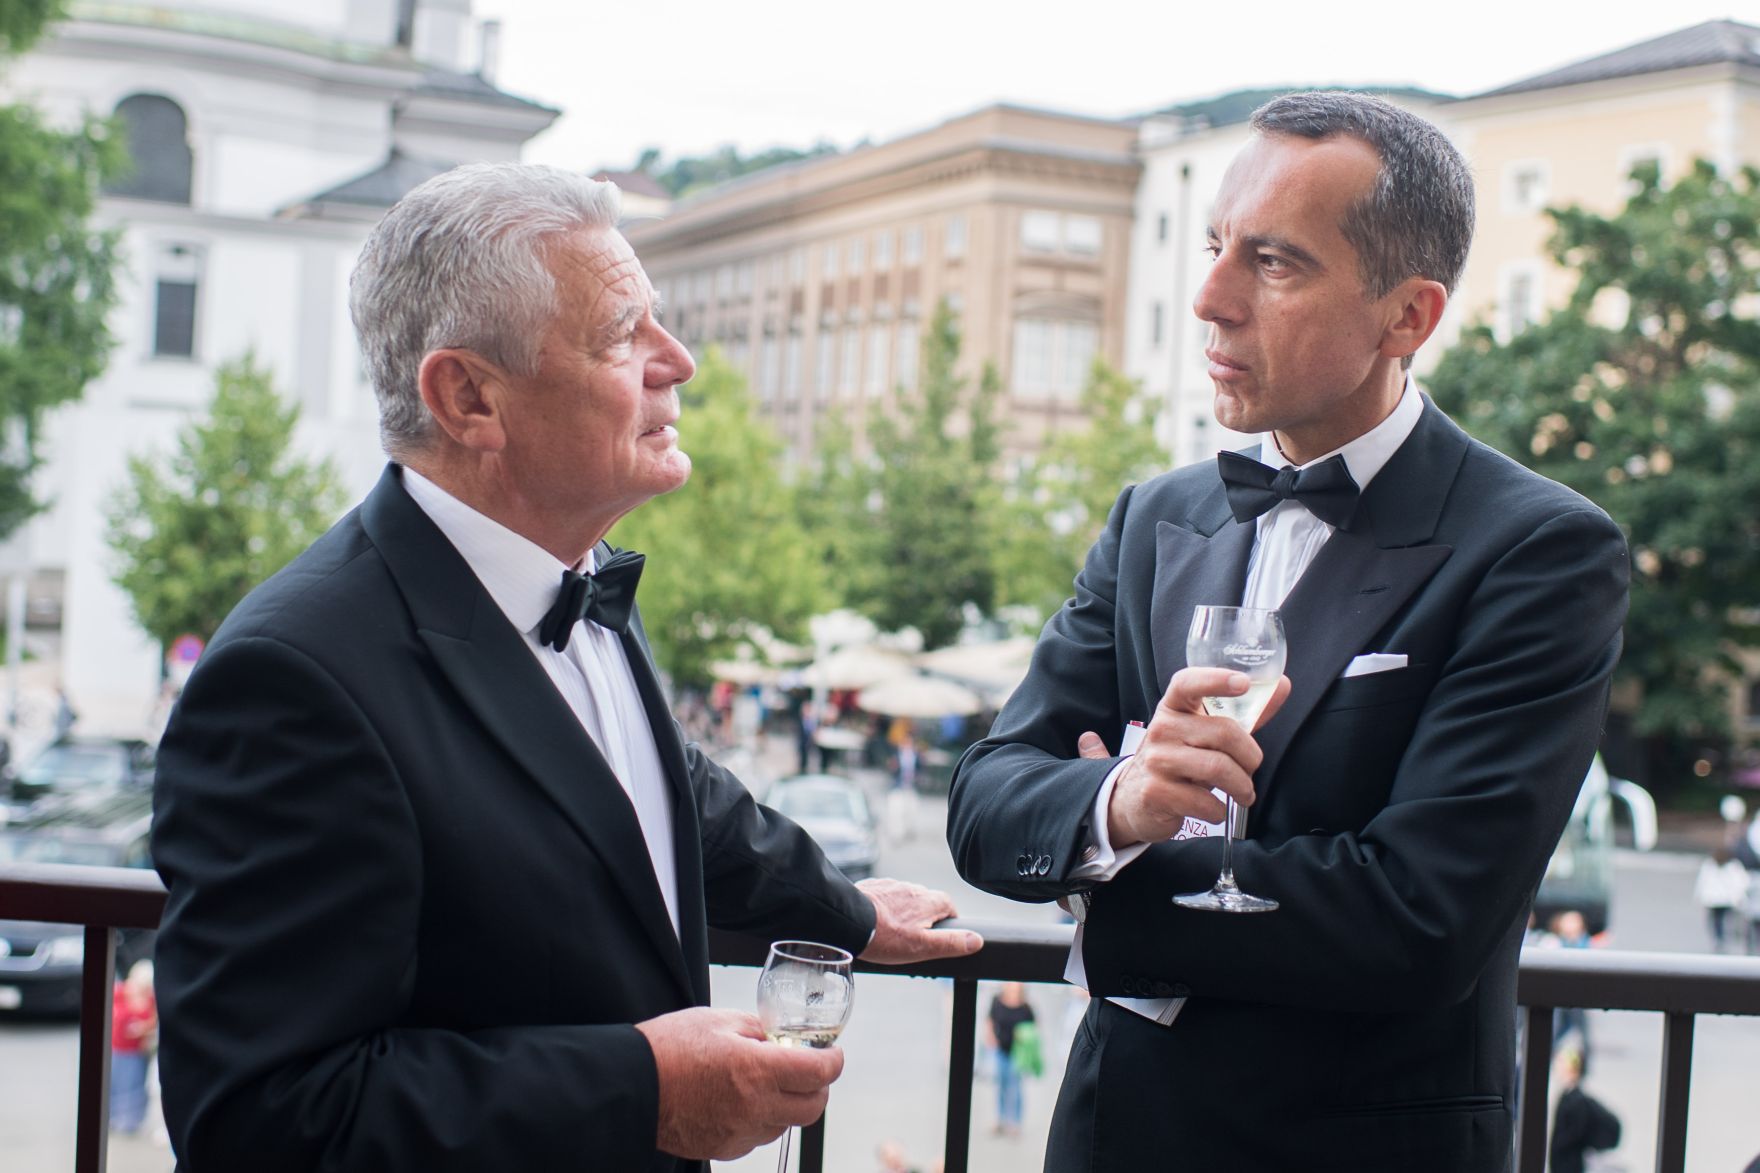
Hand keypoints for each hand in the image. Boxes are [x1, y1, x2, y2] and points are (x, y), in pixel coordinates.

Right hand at [635, 1006, 843, 1160]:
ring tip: (764, 1083)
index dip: (833, 1061)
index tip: (832, 1054)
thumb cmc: (669, 1048)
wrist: (632, 1084)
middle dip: (817, 1087)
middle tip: (807, 1070)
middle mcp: (754, 1108)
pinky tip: (741, 1100)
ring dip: (787, 1105)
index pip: (819, 1073)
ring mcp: (740, 1134)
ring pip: (786, 1125)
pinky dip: (761, 1120)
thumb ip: (759, 1030)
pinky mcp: (724, 1149)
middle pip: (813, 1108)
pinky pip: (758, 1137)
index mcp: (757, 1070)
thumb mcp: (719, 1021)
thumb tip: (781, 1039)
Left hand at [855, 877, 982, 962]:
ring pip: (904, 899)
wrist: (847, 921)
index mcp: (928, 900)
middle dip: (924, 918)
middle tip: (914, 940)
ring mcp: (891, 885)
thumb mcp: (923, 947)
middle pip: (926, 902)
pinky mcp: (871, 887)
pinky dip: (884, 909)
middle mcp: (912, 887)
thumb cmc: (885, 937)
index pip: (949, 906)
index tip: (941, 936)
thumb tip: (976, 940)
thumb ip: (951, 942)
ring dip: (903, 913)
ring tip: (892, 934)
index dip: (948, 922)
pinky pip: (884, 898)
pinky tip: (875, 924)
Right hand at [1093, 667, 1290, 849]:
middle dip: (1251, 757)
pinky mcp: (1156, 792)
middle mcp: (1162, 728)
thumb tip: (1281, 685)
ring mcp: (1156, 760)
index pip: (1189, 683)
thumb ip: (1243, 713)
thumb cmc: (1180, 760)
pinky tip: (1214, 809)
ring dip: (1241, 787)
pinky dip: (1219, 811)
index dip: (1216, 679)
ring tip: (1243, 793)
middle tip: (1252, 770)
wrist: (1134, 798)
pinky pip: (1204, 802)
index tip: (1243, 683)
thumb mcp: (1203, 733)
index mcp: (1174, 708)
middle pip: (1224, 732)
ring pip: (1218, 768)